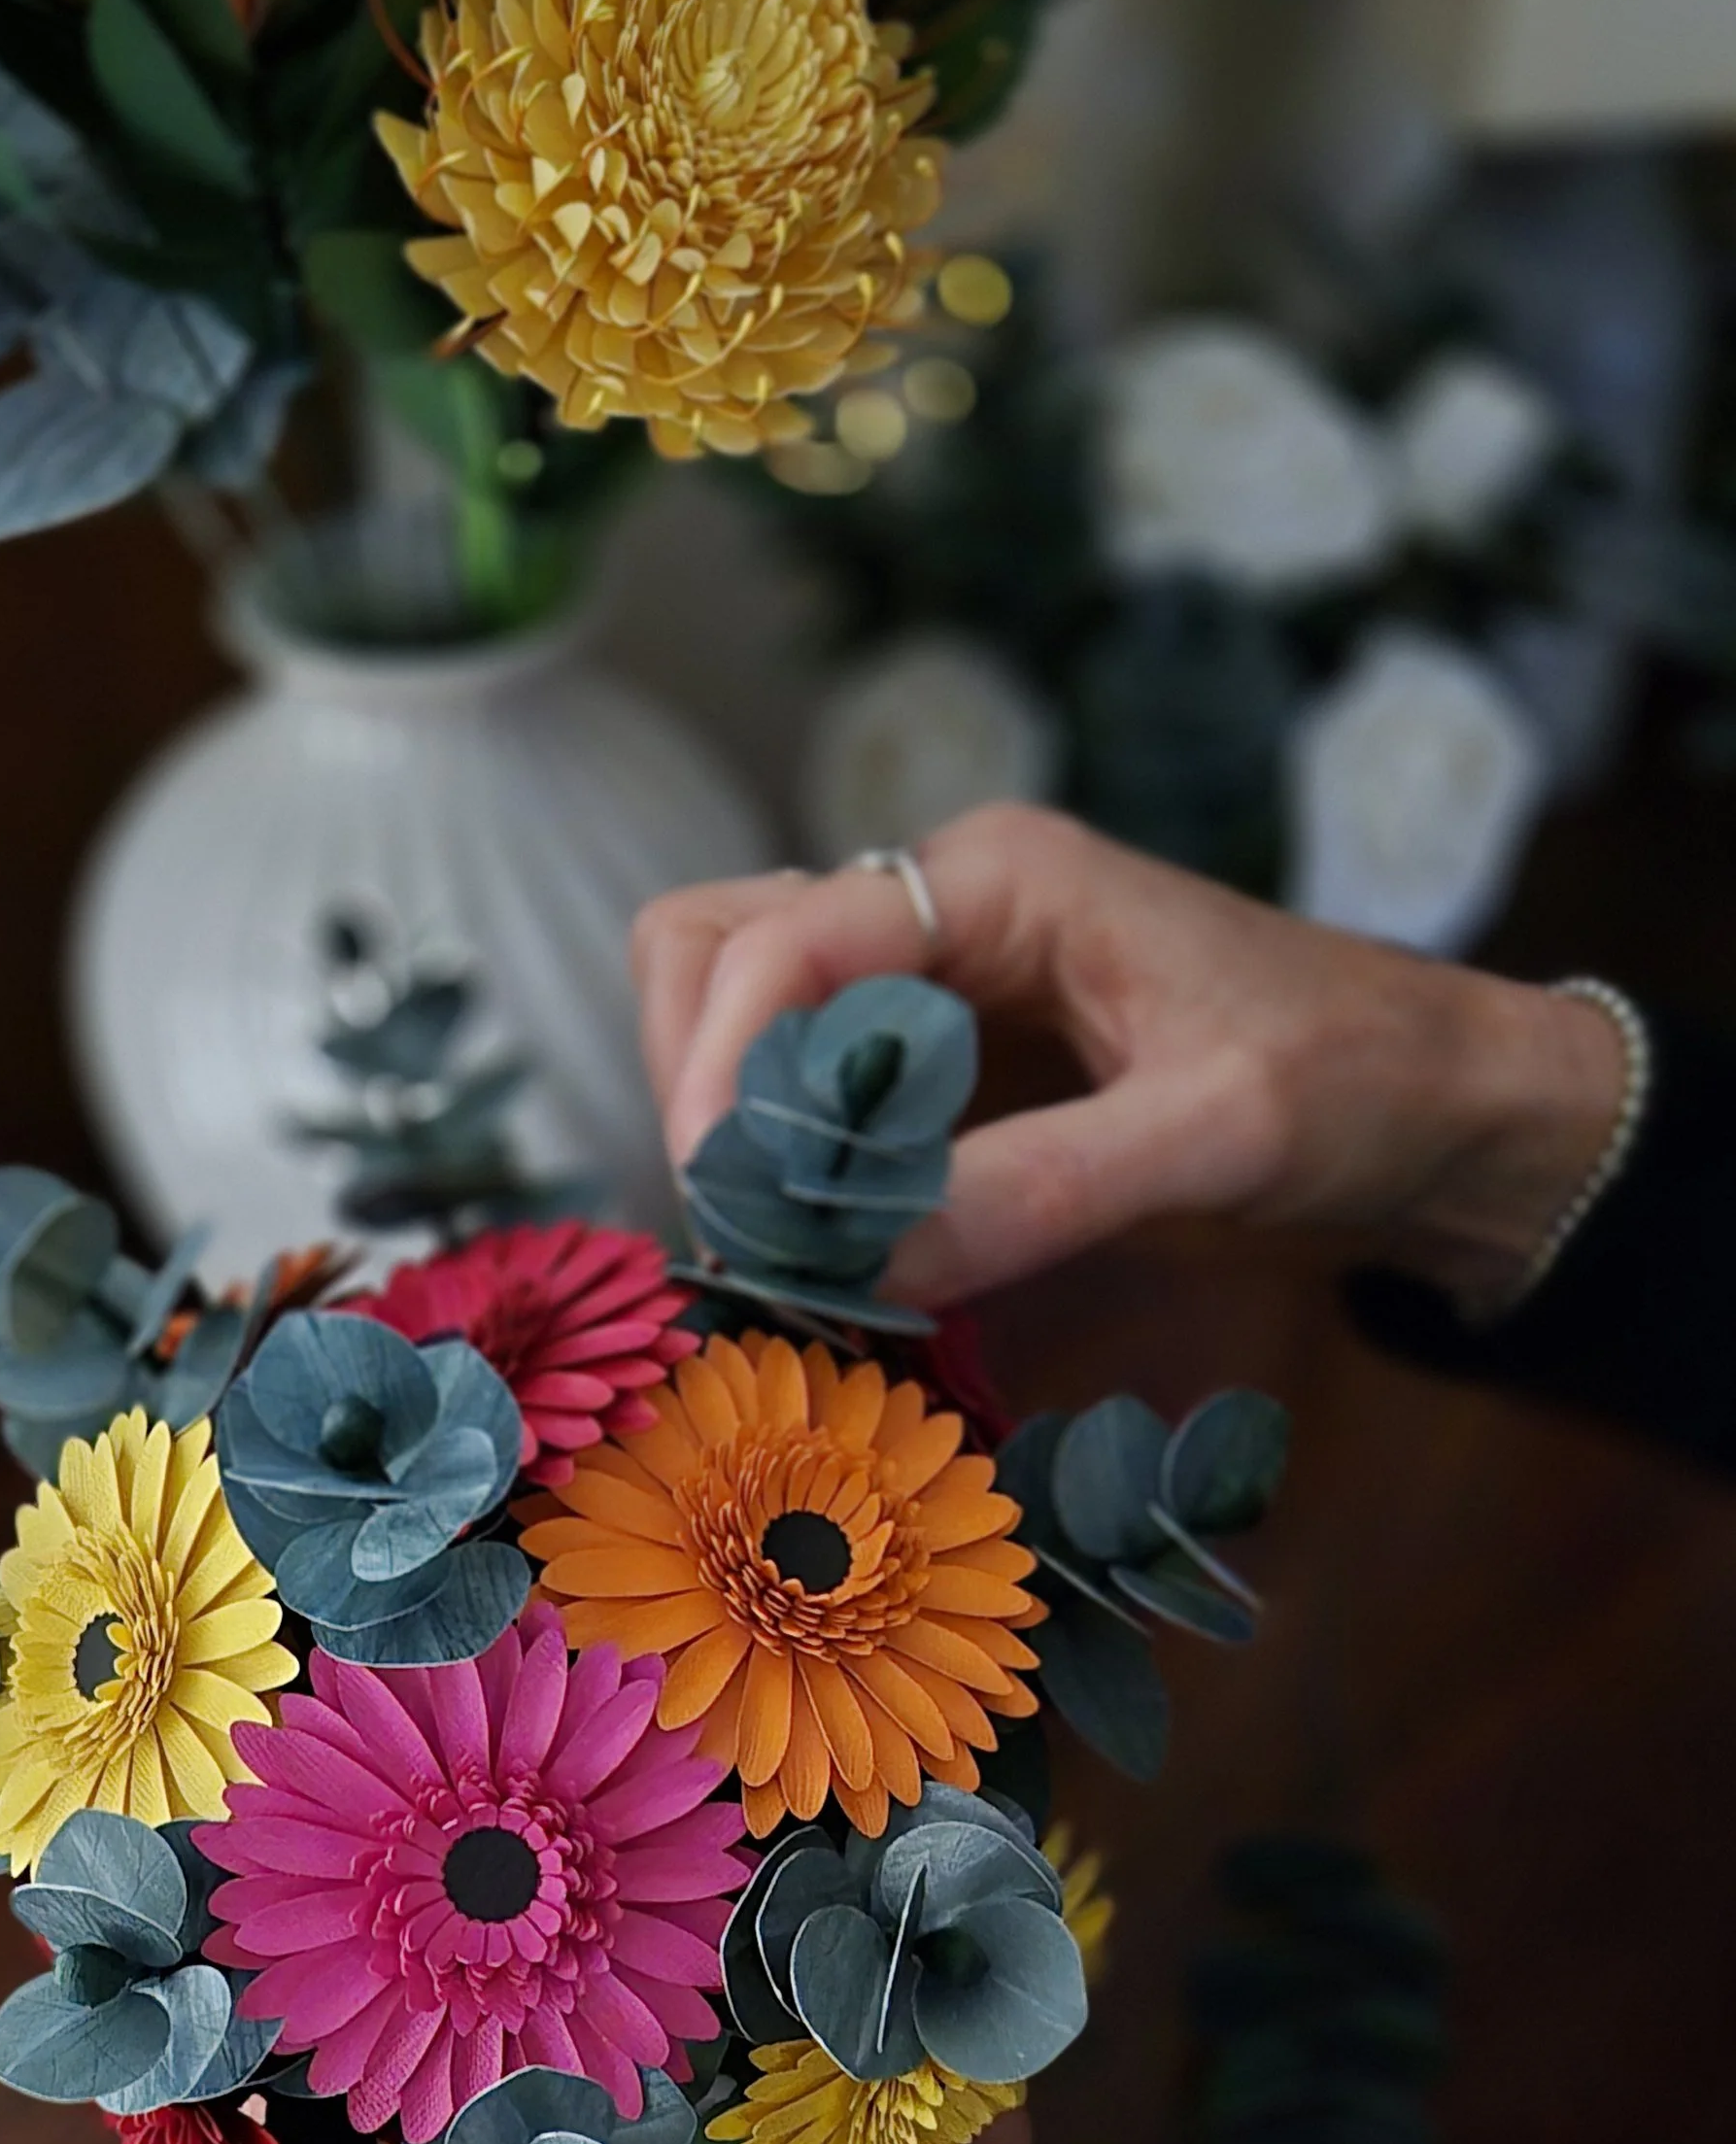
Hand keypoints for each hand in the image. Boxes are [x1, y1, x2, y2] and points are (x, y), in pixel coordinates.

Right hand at [634, 806, 1627, 1317]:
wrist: (1445, 1109)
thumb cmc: (1359, 1083)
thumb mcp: (1215, 1137)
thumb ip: (1039, 1192)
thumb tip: (854, 1265)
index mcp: (1000, 878)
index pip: (777, 941)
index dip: (721, 1071)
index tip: (724, 1206)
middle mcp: (943, 908)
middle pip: (715, 948)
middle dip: (698, 1080)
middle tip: (746, 1227)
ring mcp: (935, 982)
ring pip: (741, 1012)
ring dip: (728, 1122)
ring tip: (782, 1248)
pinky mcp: (947, 1065)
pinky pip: (808, 1092)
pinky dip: (786, 1167)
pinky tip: (828, 1257)